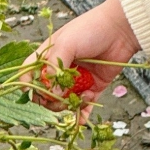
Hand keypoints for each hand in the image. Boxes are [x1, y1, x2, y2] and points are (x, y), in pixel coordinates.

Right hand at [23, 0, 140, 118]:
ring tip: (78, 98)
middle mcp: (61, 69)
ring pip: (64, 101)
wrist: (121, 29)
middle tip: (59, 98)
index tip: (34, 92)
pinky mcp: (93, 86)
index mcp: (49, 55)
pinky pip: (84, 105)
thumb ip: (55, 67)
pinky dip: (82, 113)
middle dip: (50, 100)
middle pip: (45, 92)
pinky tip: (81, 120)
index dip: (29, 85)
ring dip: (67, 105)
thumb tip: (50, 92)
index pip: (30, 73)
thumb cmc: (90, 29)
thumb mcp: (66, 43)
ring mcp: (77, 79)